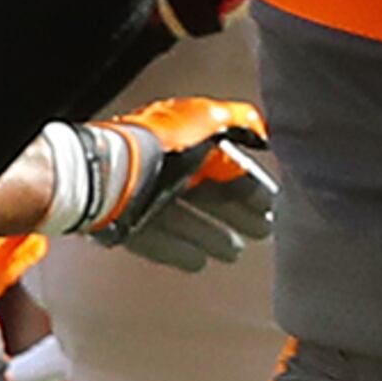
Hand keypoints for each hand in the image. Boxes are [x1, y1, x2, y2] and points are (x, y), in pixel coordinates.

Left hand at [47, 96, 275, 267]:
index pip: (224, 163)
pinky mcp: (127, 223)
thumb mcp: (205, 119)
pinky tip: (198, 261)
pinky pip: (158, 239)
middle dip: (236, 211)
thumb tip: (261, 125)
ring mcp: (144, 196)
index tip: (272, 204)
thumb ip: (236, 120)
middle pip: (208, 193)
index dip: (250, 183)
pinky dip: (179, 249)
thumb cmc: (158, 145)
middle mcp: (163, 166)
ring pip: (186, 218)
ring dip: (212, 234)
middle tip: (262, 230)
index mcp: (181, 139)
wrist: (109, 174)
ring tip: (234, 252)